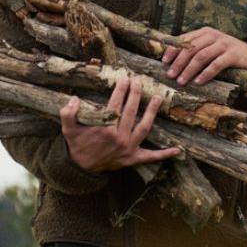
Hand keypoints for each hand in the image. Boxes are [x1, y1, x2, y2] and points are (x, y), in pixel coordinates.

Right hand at [59, 75, 182, 172]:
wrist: (81, 168)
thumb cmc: (77, 145)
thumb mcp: (68, 129)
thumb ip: (68, 113)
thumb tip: (74, 99)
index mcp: (104, 129)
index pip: (115, 104)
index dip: (121, 90)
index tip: (124, 78)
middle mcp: (119, 138)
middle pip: (130, 112)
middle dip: (135, 94)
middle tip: (138, 81)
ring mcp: (128, 149)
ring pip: (144, 127)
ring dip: (151, 112)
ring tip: (157, 98)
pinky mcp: (134, 159)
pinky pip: (151, 156)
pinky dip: (164, 154)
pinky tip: (178, 150)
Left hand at [161, 27, 246, 86]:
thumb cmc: (227, 53)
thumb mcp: (210, 47)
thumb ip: (196, 50)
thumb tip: (173, 64)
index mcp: (204, 32)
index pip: (184, 40)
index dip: (172, 51)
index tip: (164, 62)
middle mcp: (213, 36)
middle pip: (190, 49)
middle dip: (178, 63)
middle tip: (170, 75)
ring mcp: (223, 44)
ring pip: (201, 56)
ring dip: (189, 70)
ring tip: (181, 81)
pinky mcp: (232, 55)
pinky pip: (216, 64)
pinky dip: (206, 74)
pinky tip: (199, 82)